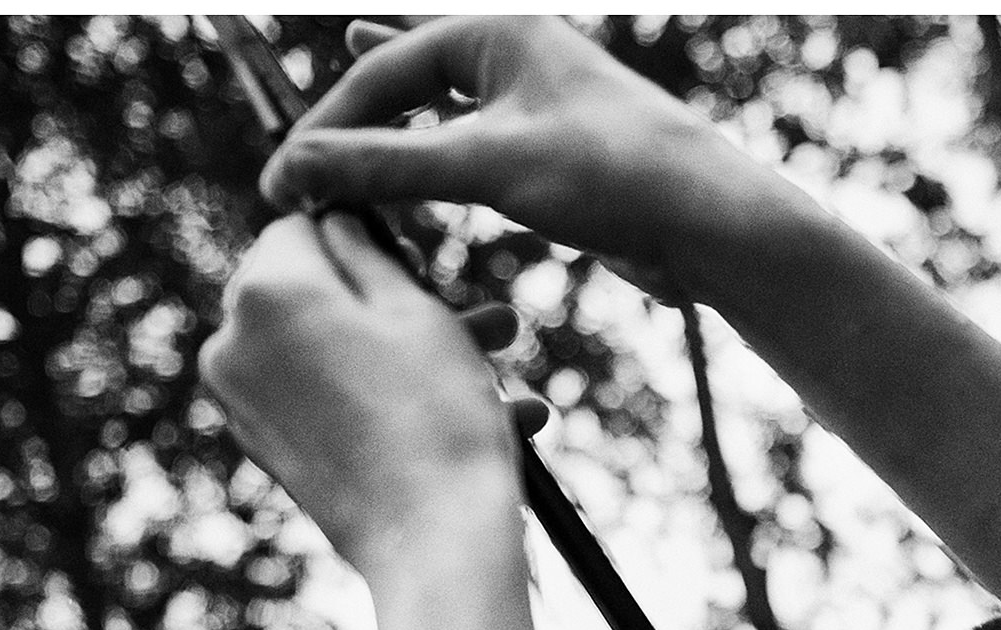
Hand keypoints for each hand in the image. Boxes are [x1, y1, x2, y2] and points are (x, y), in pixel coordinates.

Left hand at [201, 210, 521, 577]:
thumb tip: (334, 221)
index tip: (425, 270)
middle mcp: (232, 341)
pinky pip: (329, 402)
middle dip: (400, 305)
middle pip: (316, 294)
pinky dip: (387, 401)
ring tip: (500, 383)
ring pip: (332, 352)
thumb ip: (366, 249)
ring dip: (412, 359)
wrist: (433, 544)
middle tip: (486, 324)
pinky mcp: (267, 449)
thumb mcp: (415, 308)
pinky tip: (472, 420)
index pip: (304, 225)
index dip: (370, 241)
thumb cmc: (436, 417)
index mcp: (265, 289)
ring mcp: (243, 402)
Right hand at [261, 17, 803, 297]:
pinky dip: (445, 151)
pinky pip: (484, 147)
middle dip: (359, 108)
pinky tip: (429, 157)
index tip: (288, 179)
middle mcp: (523, 58)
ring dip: (400, 118)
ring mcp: (545, 106)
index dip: (332, 124)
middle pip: (415, 74)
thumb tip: (288, 173)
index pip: (390, 68)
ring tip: (350, 79)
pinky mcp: (565, 159)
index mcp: (502, 32)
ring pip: (450, 107)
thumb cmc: (611, 177)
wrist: (712, 227)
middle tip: (301, 148)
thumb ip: (383, 167)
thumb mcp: (484, 168)